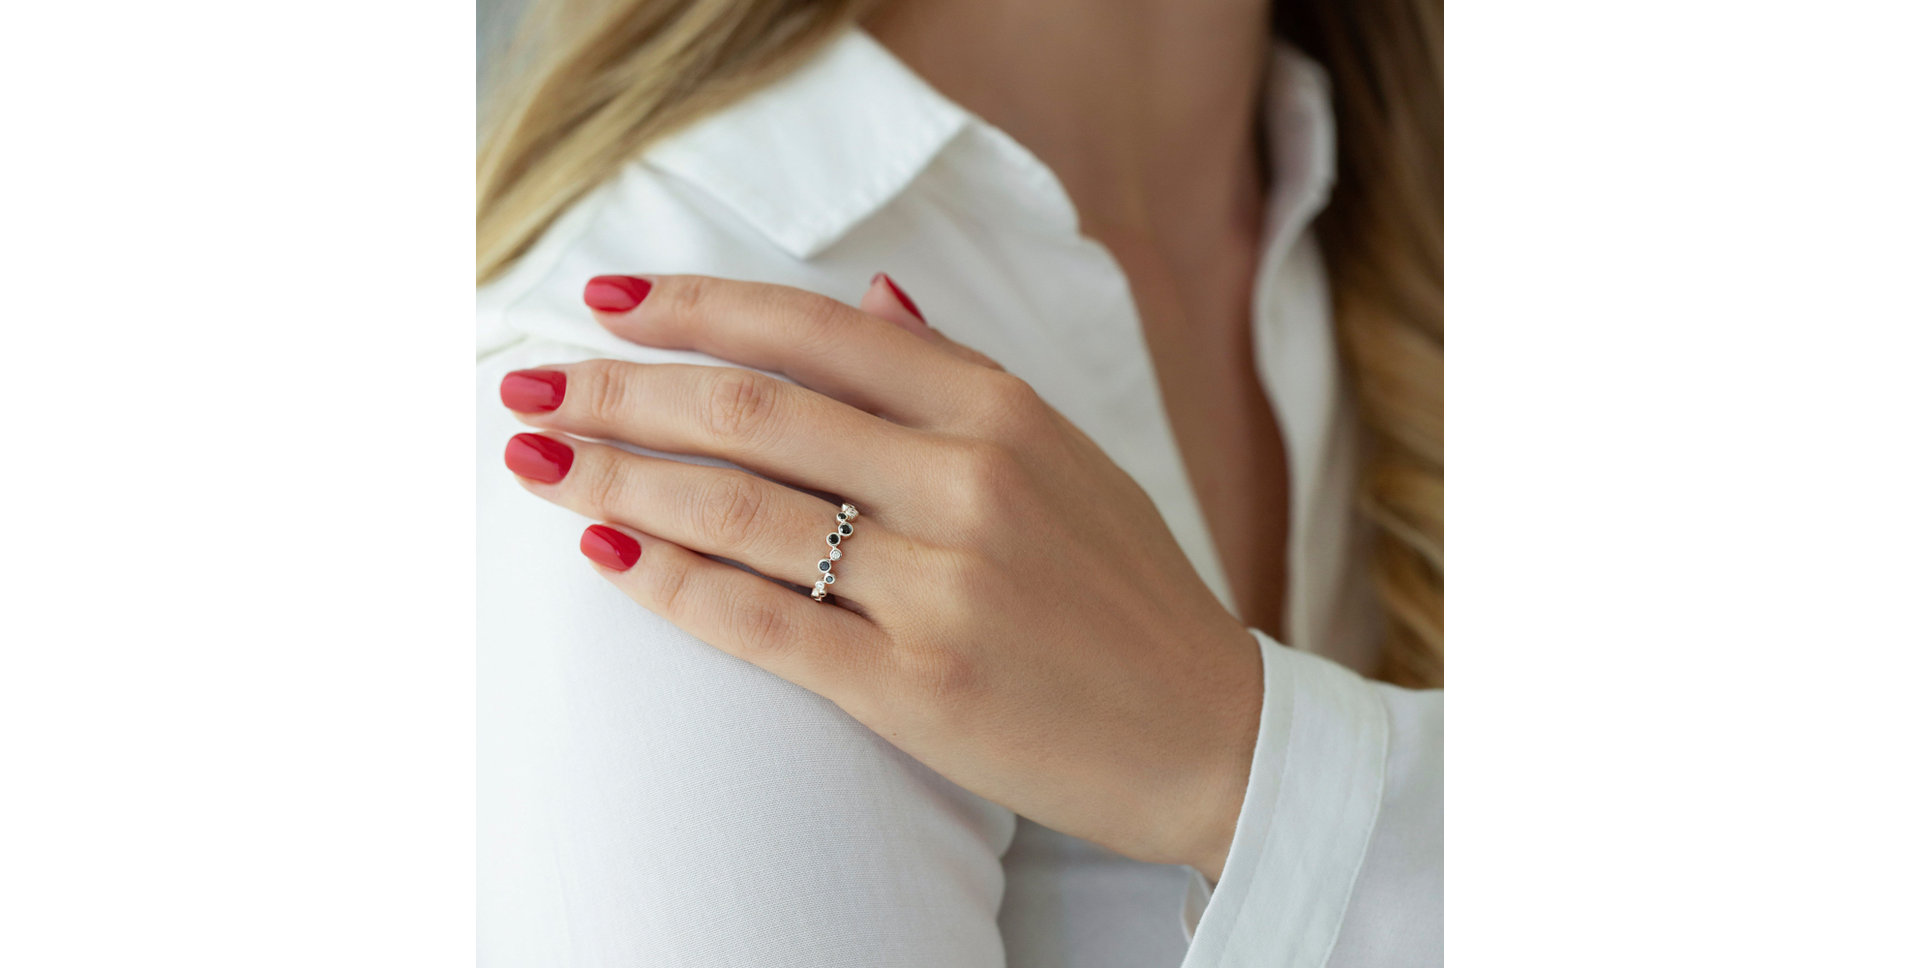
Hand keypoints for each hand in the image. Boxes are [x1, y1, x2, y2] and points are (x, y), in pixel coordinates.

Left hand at [498, 273, 1262, 877]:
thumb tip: (870, 295)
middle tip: (533, 384)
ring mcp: (942, 586)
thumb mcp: (1064, 453)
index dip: (695, 308)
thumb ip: (960, 374)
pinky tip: (606, 552)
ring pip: (739, 509)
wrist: (1204, 730)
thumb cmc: (1124, 589)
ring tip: (538, 460)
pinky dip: (671, 581)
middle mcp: (967, 481)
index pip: (813, 330)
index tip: (609, 301)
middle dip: (622, 390)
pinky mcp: (916, 686)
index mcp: (1000, 410)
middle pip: (752, 411)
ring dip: (617, 476)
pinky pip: (761, 622)